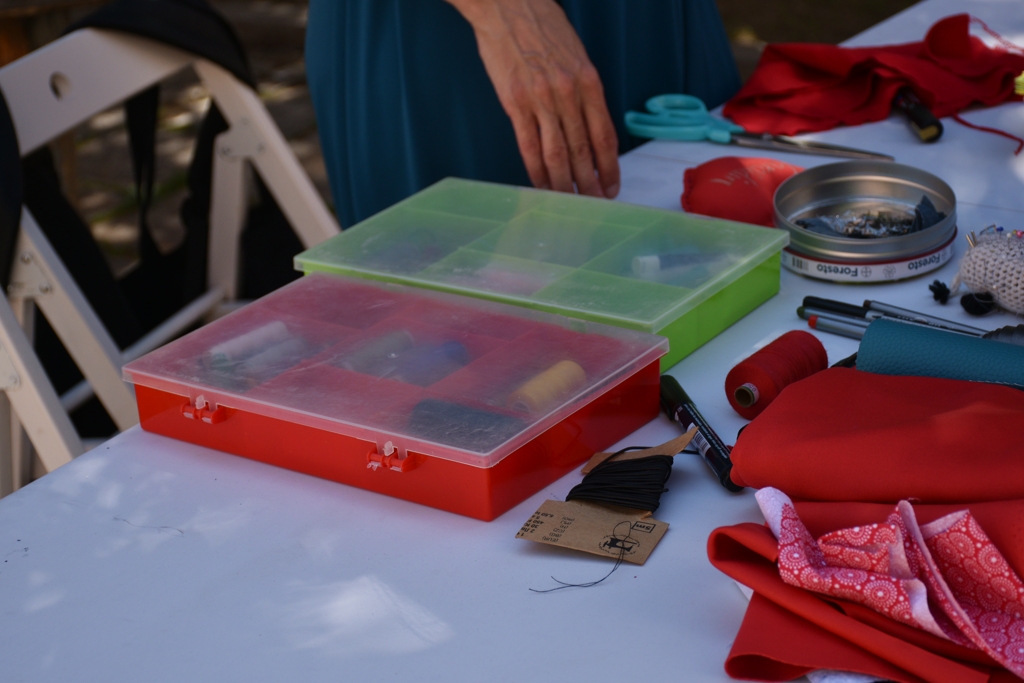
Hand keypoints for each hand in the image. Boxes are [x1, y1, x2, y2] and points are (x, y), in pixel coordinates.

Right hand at [447, 0, 619, 197]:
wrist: (509, 5)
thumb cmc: (544, 28)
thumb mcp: (577, 57)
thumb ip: (584, 93)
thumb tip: (589, 130)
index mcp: (589, 82)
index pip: (604, 135)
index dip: (609, 167)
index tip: (612, 186)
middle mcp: (568, 93)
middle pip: (582, 151)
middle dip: (589, 183)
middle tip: (593, 204)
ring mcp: (541, 100)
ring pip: (556, 154)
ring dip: (563, 184)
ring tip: (568, 203)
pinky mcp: (514, 103)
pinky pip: (528, 146)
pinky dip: (536, 170)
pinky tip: (541, 185)